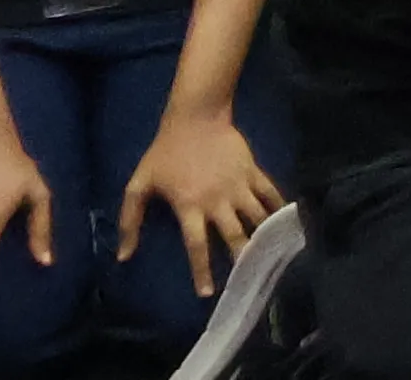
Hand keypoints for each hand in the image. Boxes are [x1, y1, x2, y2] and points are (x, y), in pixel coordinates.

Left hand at [113, 100, 281, 294]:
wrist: (196, 117)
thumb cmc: (164, 153)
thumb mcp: (139, 185)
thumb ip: (131, 221)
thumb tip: (123, 255)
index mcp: (189, 206)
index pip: (196, 245)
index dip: (202, 271)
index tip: (208, 293)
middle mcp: (217, 201)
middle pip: (233, 236)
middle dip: (241, 259)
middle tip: (249, 278)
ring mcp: (238, 186)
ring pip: (255, 217)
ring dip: (263, 237)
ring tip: (271, 256)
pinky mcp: (252, 172)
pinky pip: (269, 192)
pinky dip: (279, 207)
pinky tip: (286, 221)